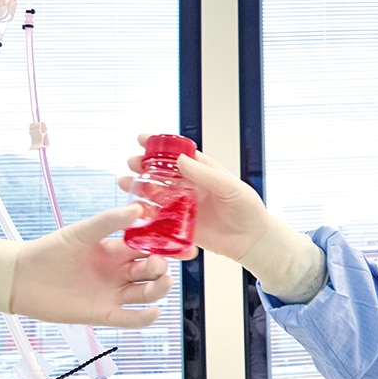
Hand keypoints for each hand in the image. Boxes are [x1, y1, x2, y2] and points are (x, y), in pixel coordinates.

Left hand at [11, 204, 171, 327]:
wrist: (21, 277)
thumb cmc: (49, 251)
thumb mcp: (81, 233)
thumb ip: (109, 222)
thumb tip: (138, 209)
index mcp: (117, 251)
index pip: (149, 248)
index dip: (165, 247)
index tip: (179, 244)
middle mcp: (119, 272)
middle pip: (151, 272)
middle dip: (160, 268)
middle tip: (158, 263)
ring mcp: (113, 293)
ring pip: (146, 294)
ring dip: (158, 289)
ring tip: (161, 282)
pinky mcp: (103, 313)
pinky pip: (130, 318)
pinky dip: (144, 318)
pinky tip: (153, 312)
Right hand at [121, 133, 269, 260]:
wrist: (252, 240)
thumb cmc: (247, 209)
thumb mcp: (230, 187)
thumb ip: (205, 175)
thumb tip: (180, 159)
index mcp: (203, 171)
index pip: (178, 155)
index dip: (158, 146)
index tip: (141, 138)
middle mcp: (190, 186)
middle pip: (161, 173)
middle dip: (144, 166)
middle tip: (132, 163)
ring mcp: (184, 205)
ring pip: (156, 193)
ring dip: (139, 187)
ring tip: (125, 182)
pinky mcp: (181, 226)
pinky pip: (159, 218)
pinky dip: (146, 213)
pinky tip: (134, 208)